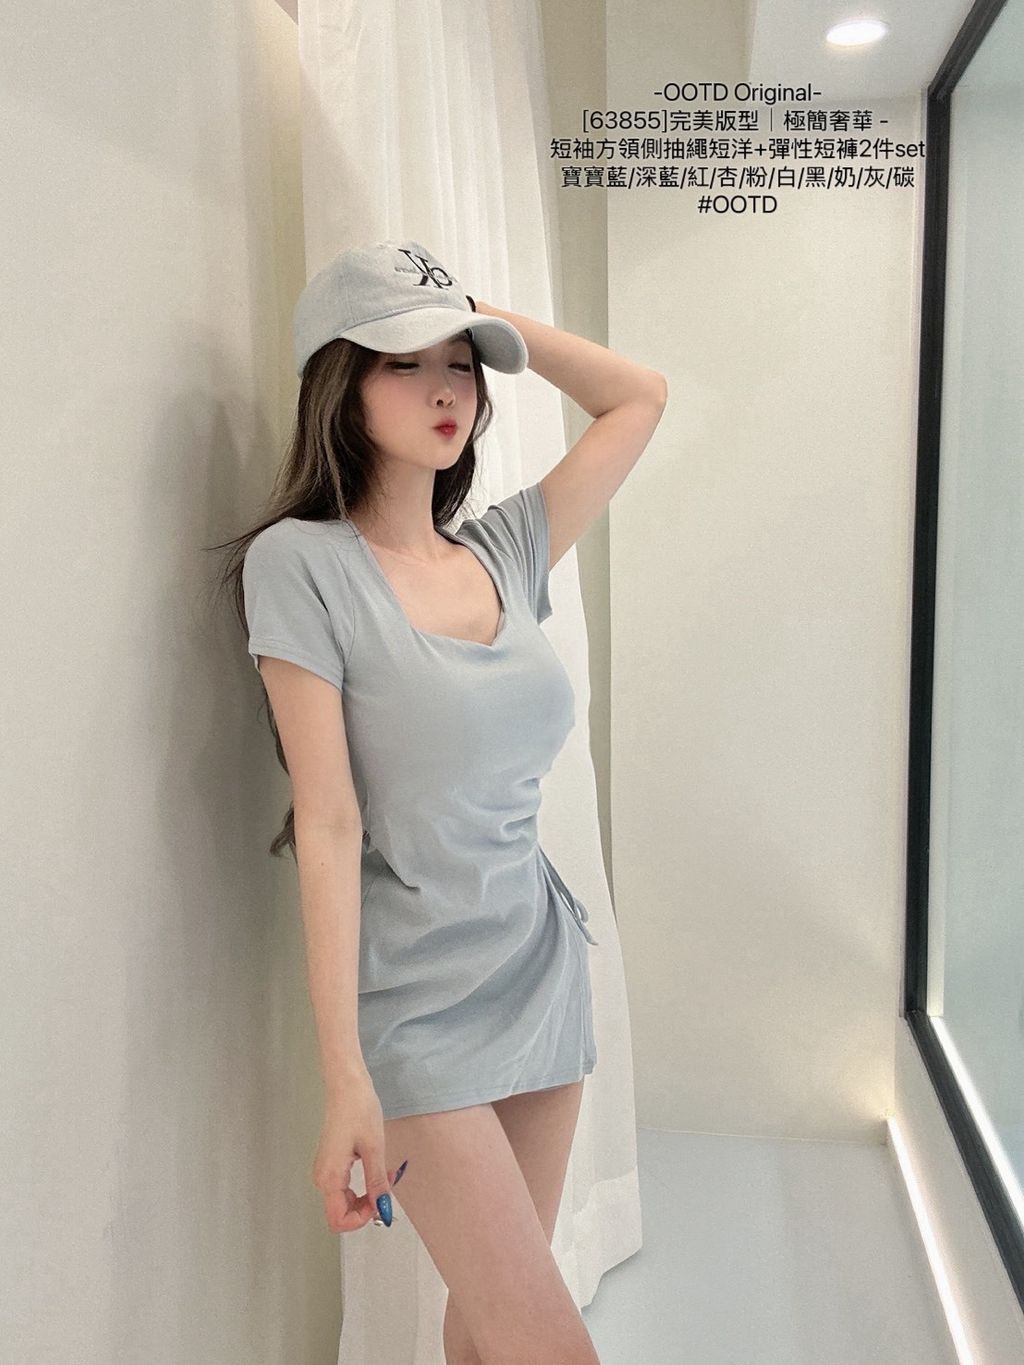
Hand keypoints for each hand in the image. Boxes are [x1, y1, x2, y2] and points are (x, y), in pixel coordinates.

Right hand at [312, 1073, 404, 1232]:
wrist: (346, 1084)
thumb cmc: (358, 1109)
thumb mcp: (374, 1148)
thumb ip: (377, 1183)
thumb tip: (383, 1209)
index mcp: (329, 1177)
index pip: (338, 1220)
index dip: (361, 1219)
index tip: (381, 1203)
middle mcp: (322, 1177)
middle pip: (341, 1212)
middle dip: (367, 1206)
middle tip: (388, 1186)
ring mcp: (325, 1169)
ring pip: (344, 1200)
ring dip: (366, 1195)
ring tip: (385, 1173)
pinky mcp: (331, 1161)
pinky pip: (344, 1186)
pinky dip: (362, 1184)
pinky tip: (376, 1166)